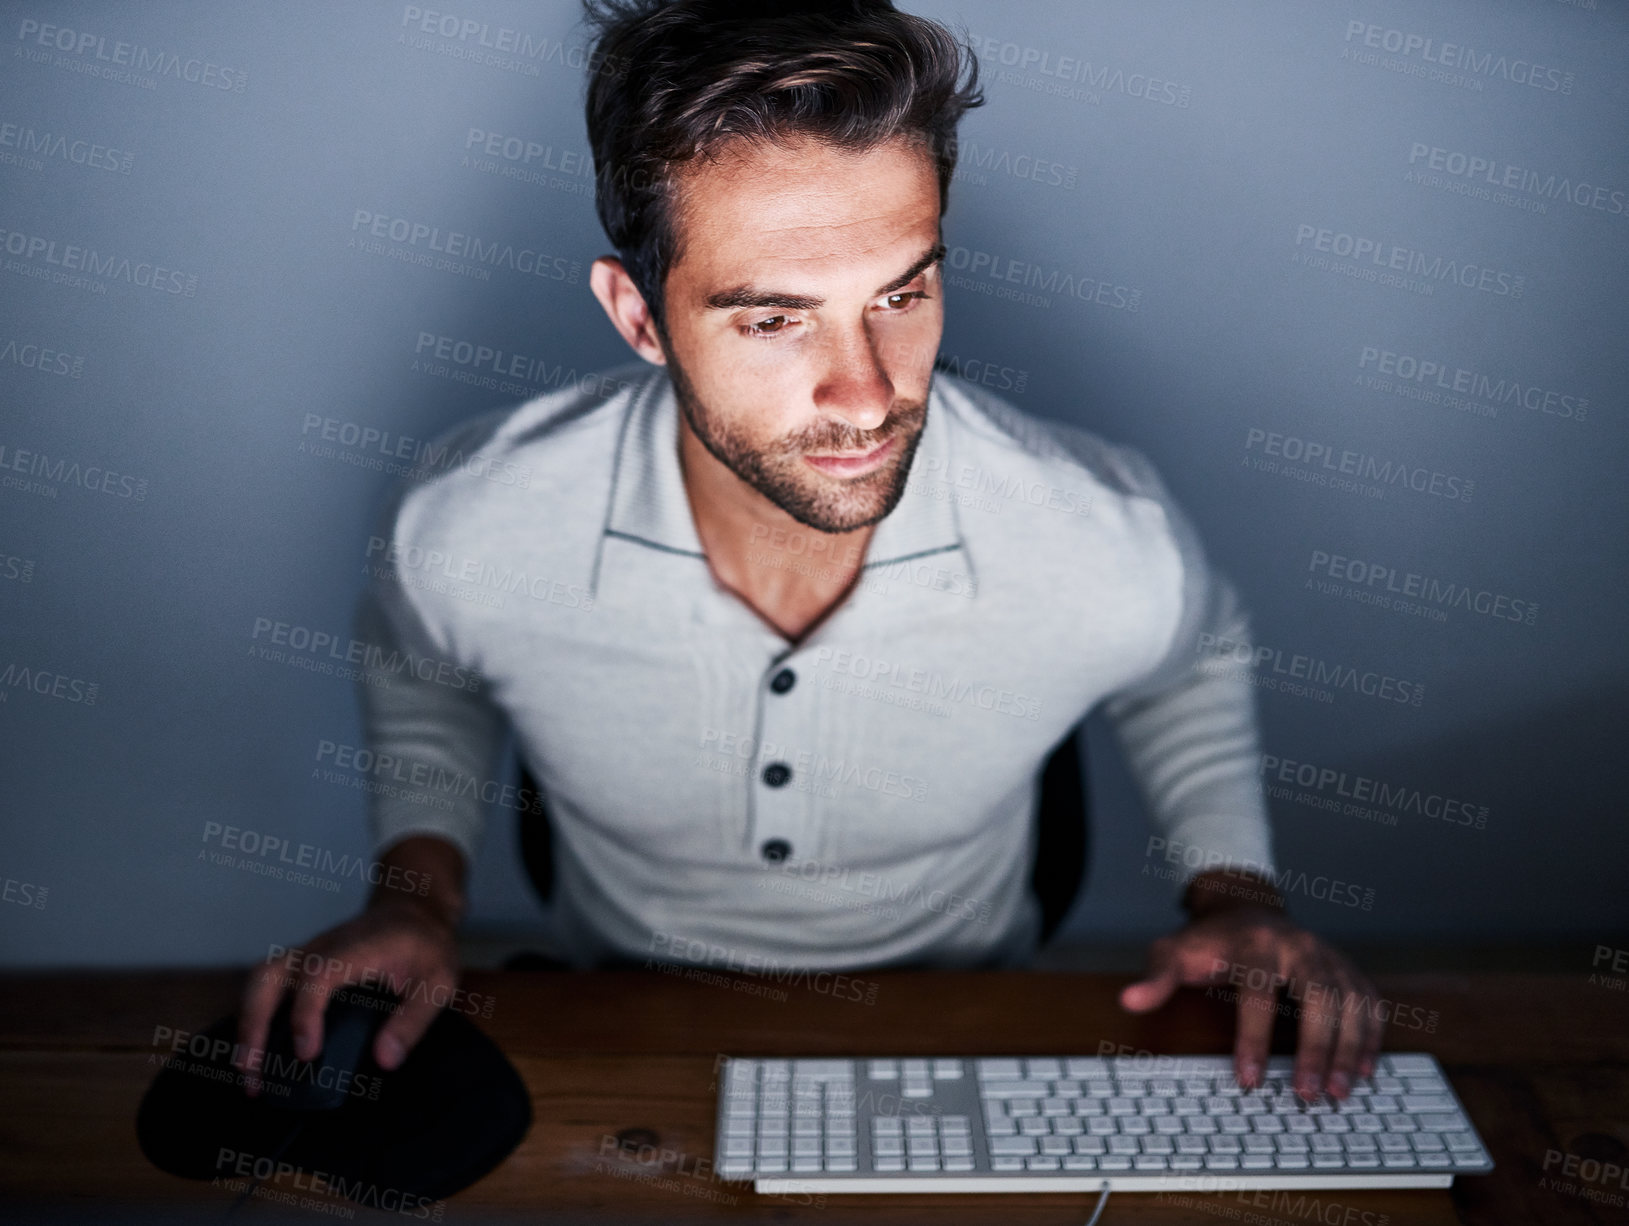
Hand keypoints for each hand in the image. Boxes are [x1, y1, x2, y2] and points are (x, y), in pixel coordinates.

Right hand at [234, 893, 459, 1094]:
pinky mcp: (301, 961)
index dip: (305, 1014)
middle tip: (254, 1074)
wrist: (414, 910)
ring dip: (247, 1022)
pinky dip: (254, 1016)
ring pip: (260, 978)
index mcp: (359, 947)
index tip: (307, 1054)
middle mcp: (324, 944)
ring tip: (248, 1073)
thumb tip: (384, 1059)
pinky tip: (257, 1054)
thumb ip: (413, 1019)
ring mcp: (308, 950)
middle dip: (254, 1024)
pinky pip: (266, 983)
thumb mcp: (439, 982)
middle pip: (270, 973)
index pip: (318, 974)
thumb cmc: (426, 947)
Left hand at [1118, 898, 1380, 1101]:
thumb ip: (1156, 978)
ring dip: (1350, 1048)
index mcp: (1254, 942)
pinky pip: (1369, 1001)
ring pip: (1351, 1000)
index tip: (1248, 1079)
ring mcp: (1327, 955)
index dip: (1253, 1037)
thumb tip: (1129, 1000)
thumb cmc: (1209, 941)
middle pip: (1318, 995)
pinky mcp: (1346, 968)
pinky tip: (1366, 1069)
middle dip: (1317, 1048)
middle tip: (1310, 1095)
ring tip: (1341, 1091)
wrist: (1246, 908)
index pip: (1257, 991)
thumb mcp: (1175, 951)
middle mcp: (1298, 946)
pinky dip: (1372, 1035)